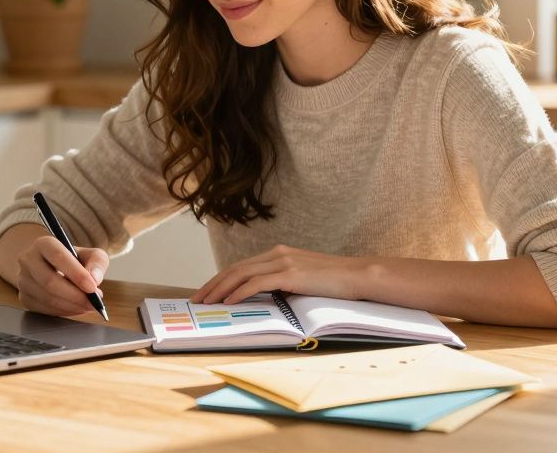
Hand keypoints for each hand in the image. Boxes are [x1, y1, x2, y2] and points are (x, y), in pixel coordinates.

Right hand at [16, 235, 108, 316]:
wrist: (55, 268)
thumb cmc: (74, 261)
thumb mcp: (91, 255)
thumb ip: (97, 262)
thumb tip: (95, 278)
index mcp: (43, 243)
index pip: (58, 256)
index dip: (76, 274)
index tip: (92, 287)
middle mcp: (28, 260)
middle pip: (50, 281)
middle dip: (75, 295)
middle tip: (93, 303)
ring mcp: (23, 280)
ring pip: (47, 298)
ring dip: (72, 306)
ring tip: (88, 305)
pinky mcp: (24, 297)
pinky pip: (44, 309)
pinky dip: (64, 312)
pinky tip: (76, 308)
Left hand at [191, 244, 371, 303]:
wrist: (358, 275)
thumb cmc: (334, 281)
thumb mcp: (304, 279)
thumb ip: (284, 282)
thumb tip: (266, 297)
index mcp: (279, 253)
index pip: (242, 266)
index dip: (221, 279)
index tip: (207, 292)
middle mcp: (277, 253)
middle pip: (235, 268)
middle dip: (213, 284)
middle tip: (198, 299)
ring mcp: (283, 262)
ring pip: (241, 274)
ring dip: (220, 289)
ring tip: (207, 302)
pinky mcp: (290, 274)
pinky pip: (257, 283)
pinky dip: (239, 292)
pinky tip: (229, 302)